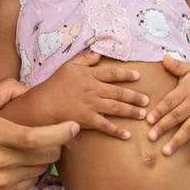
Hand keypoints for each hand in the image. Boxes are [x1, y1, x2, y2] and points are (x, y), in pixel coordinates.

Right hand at [0, 80, 76, 189]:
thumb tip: (27, 90)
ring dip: (42, 159)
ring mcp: (1, 182)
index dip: (60, 132)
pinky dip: (30, 173)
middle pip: (46, 156)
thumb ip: (3, 91)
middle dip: (54, 144)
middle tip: (47, 135)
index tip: (74, 126)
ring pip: (40, 170)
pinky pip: (29, 184)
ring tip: (28, 149)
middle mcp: (1, 161)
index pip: (37, 137)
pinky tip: (16, 163)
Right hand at [35, 51, 150, 138]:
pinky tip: (127, 135)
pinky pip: (105, 125)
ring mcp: (91, 105)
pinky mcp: (87, 119)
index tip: (138, 76)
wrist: (42, 104)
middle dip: (135, 96)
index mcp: (89, 76)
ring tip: (143, 114)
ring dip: (131, 111)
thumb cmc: (54, 84)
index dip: (126, 74)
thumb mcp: (68, 66)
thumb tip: (98, 55)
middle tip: (147, 100)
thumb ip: (84, 59)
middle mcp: (93, 89)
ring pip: (116, 108)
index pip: (112, 73)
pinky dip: (117, 131)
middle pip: (119, 92)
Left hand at [148, 55, 189, 164]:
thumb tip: (163, 56)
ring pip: (189, 130)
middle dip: (163, 128)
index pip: (169, 102)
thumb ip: (175, 65)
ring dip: (177, 141)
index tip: (148, 120)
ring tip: (166, 152)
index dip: (159, 111)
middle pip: (176, 117)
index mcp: (185, 91)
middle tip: (151, 138)